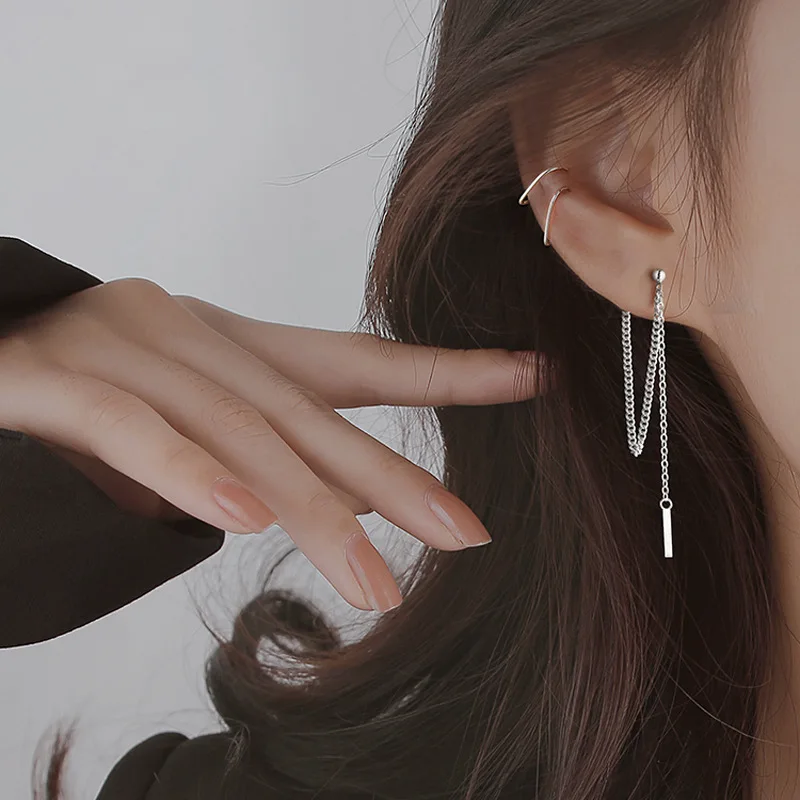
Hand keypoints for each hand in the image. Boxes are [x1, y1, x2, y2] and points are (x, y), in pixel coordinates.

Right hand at [0, 278, 547, 610]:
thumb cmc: (79, 390)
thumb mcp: (185, 424)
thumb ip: (242, 457)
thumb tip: (285, 509)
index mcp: (234, 347)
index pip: (357, 360)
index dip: (445, 371)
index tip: (529, 375)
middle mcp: (195, 336)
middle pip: (312, 415)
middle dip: (393, 477)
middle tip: (466, 532)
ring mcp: (130, 348)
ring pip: (241, 433)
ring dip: (313, 511)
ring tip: (375, 584)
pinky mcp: (59, 377)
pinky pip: (136, 429)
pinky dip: (194, 474)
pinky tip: (246, 520)